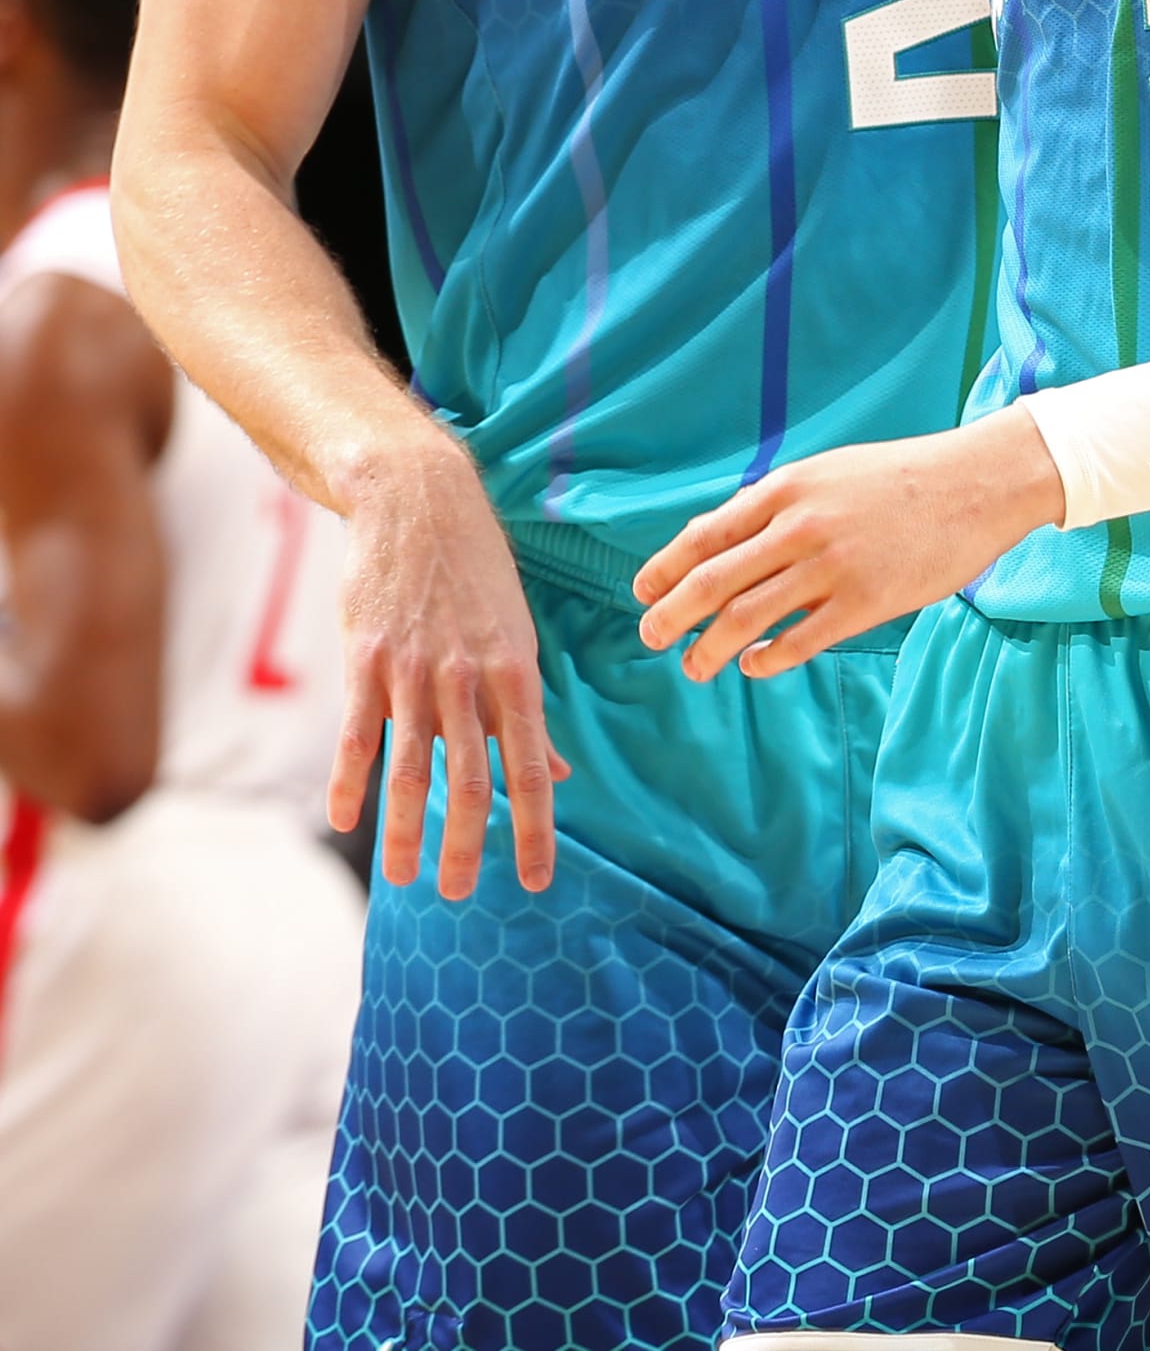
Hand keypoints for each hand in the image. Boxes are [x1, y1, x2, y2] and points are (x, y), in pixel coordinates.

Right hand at [328, 434, 570, 899]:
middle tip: (462, 895)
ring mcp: (415, 668)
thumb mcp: (518, 632)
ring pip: (413, 767)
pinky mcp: (367, 656)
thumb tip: (559, 772)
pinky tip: (345, 820)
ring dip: (407, 830)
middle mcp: (470, 677)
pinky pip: (358, 732)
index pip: (533, 767)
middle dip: (469, 845)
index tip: (536, 879)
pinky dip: (350, 781)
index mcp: (516, 672)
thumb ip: (527, 710)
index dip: (536, 828)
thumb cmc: (475, 571)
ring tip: (405, 878)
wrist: (417, 498)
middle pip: (472, 779)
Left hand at [632, 403, 1063, 679]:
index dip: (665, 568)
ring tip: (695, 666)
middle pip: (711, 583)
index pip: (704, 536)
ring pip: (745, 619)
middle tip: (651, 636)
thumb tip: (716, 536)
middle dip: (670, 615)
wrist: (975, 484)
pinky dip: (766, 660)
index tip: (643, 592)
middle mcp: (798, 527)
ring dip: (709, 649)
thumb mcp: (826, 473)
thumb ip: (773, 504)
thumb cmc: (900, 478)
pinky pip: (798, 643)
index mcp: (785, 489)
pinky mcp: (864, 603)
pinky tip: (756, 666)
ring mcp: (830, 568)